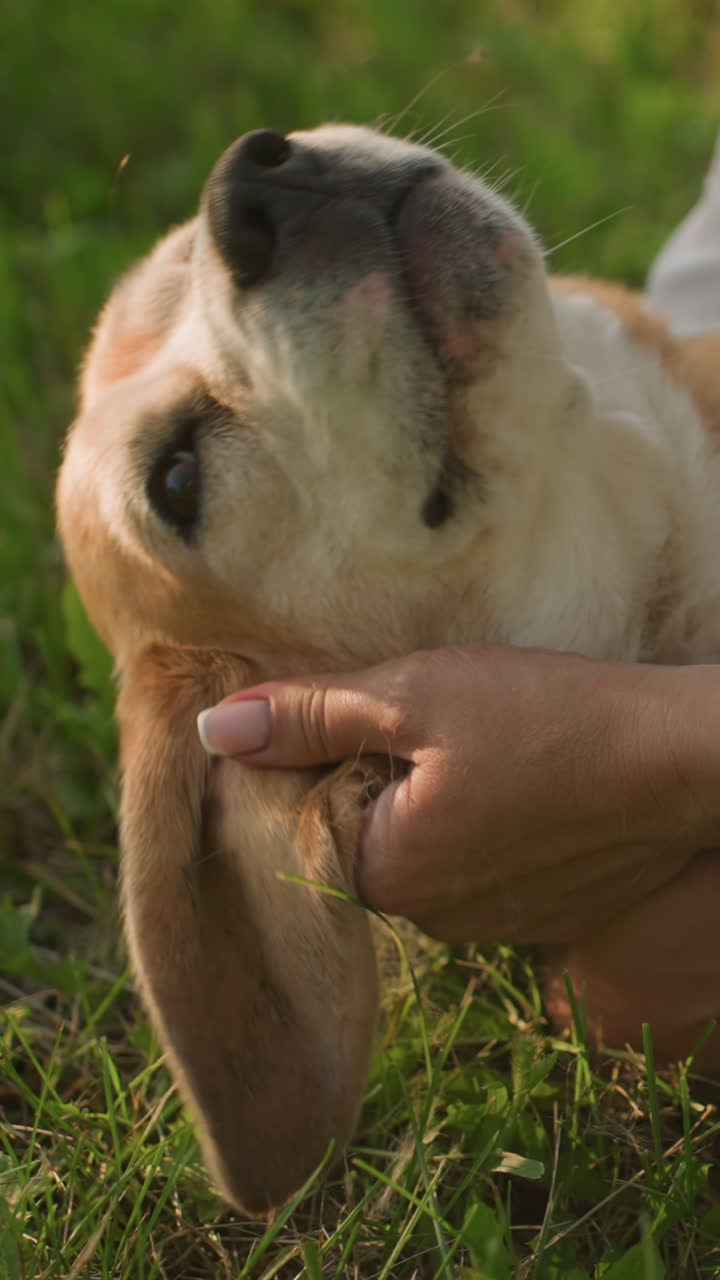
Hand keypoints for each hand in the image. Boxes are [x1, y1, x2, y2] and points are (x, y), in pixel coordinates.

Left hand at [196, 647, 719, 944]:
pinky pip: (483, 865)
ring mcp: (496, 925)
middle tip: (418, 711)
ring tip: (478, 738)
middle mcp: (436, 920)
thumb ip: (309, 716)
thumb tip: (212, 732)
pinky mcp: (545, 912)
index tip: (350, 710)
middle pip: (368, 839)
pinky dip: (484, 821)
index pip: (307, 824)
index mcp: (389, 874)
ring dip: (432, 798)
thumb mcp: (414, 695)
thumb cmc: (548, 718)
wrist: (683, 761)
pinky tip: (518, 773)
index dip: (314, 761)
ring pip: (427, 850)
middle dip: (375, 778)